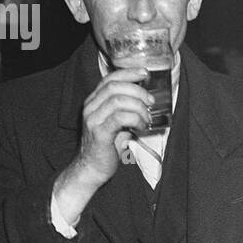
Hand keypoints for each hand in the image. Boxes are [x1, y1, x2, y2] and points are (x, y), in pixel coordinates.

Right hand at [73, 68, 153, 187]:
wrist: (92, 168)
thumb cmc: (107, 146)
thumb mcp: (118, 123)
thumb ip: (127, 110)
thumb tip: (148, 99)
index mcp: (94, 101)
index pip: (109, 79)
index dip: (128, 73)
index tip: (145, 73)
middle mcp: (90, 107)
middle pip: (114, 87)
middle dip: (137, 91)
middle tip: (151, 101)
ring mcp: (93, 120)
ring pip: (118, 101)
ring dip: (139, 107)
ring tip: (147, 118)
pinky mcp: (99, 133)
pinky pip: (120, 118)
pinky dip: (136, 119)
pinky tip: (142, 127)